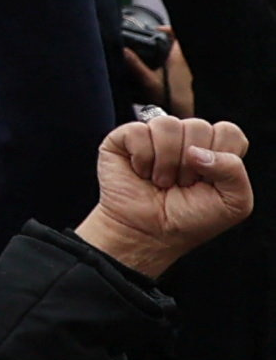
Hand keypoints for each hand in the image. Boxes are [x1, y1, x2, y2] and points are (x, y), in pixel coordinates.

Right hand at [76, 113, 250, 280]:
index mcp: (214, 150)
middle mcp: (185, 139)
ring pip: (167, 125)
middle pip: (199, 126)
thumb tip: (196, 151)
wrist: (148, 235)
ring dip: (166, 162)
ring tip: (161, 181)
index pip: (227, 131)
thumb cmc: (190, 220)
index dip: (220, 155)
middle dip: (191, 164)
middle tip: (182, 184)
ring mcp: (155, 136)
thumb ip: (234, 170)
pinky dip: (142, 158)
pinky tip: (141, 173)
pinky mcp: (125, 138)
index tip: (208, 180)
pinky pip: (138, 131)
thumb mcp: (234, 202)